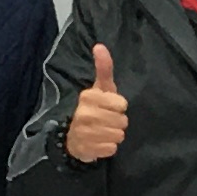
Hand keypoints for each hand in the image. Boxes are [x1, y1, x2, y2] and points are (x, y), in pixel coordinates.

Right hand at [64, 41, 129, 162]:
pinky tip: (100, 142)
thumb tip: (100, 45)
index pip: (122, 104)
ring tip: (104, 131)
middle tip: (107, 121)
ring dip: (115, 135)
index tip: (110, 107)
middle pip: (122, 121)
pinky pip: (111, 149)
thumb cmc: (94, 108)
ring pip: (118, 136)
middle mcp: (83, 114)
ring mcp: (83, 133)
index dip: (119, 107)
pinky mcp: (86, 150)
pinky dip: (109, 147)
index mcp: (88, 97)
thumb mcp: (100, 88)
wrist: (74, 137)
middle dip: (118, 122)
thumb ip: (103, 68)